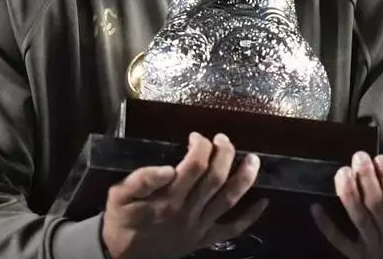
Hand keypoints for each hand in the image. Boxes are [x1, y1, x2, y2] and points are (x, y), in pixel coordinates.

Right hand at [101, 132, 268, 258]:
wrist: (121, 257)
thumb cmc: (121, 220)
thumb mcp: (119, 196)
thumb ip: (142, 179)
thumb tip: (169, 168)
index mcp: (168, 199)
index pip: (194, 165)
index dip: (200, 146)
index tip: (196, 136)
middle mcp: (188, 212)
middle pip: (215, 179)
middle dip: (224, 154)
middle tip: (223, 139)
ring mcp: (199, 227)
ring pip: (228, 201)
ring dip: (244, 179)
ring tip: (254, 160)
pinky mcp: (204, 239)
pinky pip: (231, 229)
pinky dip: (249, 217)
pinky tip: (263, 203)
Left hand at [310, 153, 382, 258]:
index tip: (379, 158)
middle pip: (375, 204)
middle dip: (365, 177)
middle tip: (359, 157)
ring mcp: (373, 247)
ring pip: (357, 217)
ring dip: (347, 192)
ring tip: (342, 171)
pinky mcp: (357, 255)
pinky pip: (339, 240)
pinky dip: (325, 225)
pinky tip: (316, 206)